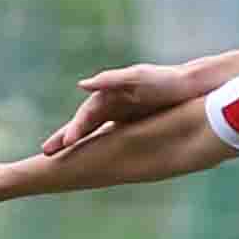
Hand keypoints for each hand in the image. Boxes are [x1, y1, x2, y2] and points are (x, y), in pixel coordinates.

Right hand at [41, 63, 195, 154]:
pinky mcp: (134, 123)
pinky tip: (95, 160)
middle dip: (65, 138)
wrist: (192, 86)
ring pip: (96, 133)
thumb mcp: (138, 78)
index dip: (73, 130)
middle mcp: (111, 104)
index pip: (85, 116)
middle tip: (46, 154)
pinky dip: (101, 147)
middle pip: (84, 125)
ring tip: (64, 161)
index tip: (65, 146)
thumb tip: (82, 85)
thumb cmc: (165, 81)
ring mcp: (122, 114)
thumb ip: (111, 80)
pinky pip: (112, 138)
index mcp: (109, 95)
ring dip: (80, 146)